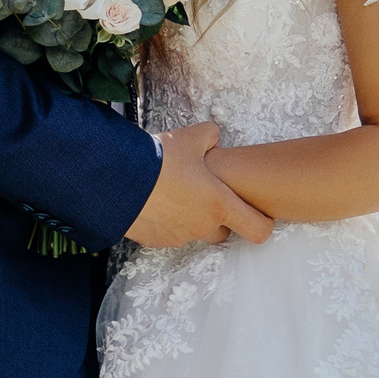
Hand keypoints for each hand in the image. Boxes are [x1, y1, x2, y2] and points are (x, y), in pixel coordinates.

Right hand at [125, 121, 273, 247]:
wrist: (115, 179)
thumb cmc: (159, 160)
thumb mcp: (191, 138)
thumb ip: (210, 136)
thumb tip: (213, 136)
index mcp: (220, 205)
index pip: (259, 230)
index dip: (263, 223)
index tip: (259, 213)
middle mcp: (202, 226)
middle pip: (223, 232)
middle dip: (219, 218)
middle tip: (207, 196)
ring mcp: (178, 236)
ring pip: (194, 233)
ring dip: (191, 219)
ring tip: (176, 194)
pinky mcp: (155, 240)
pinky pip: (169, 234)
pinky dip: (167, 223)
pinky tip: (156, 202)